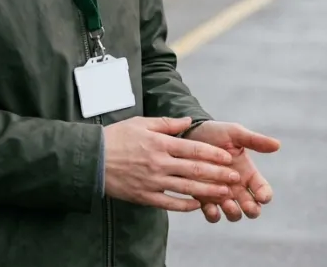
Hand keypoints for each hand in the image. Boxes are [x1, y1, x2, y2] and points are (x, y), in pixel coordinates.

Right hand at [103, 116, 241, 211]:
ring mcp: (153, 182)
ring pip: (186, 188)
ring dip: (208, 190)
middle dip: (218, 174)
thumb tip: (188, 121)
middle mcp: (159, 163)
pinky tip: (198, 205)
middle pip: (194, 170)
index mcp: (159, 143)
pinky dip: (186, 205)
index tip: (228, 157)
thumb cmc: (116, 137)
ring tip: (225, 192)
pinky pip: (170, 203)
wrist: (91, 160)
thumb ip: (166, 123)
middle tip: (235, 177)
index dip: (213, 154)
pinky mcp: (145, 196)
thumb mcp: (140, 123)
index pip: (193, 149)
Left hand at [183, 121, 278, 222]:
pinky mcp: (204, 198)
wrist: (188, 134)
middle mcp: (237, 188)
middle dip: (252, 210)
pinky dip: (213, 214)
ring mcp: (221, 195)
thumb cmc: (215, 133)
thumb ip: (254, 140)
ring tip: (227, 202)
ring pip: (234, 215)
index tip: (262, 196)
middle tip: (246, 204)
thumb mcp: (234, 133)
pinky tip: (209, 206)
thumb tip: (277, 144)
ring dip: (233, 213)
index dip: (265, 196)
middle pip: (252, 209)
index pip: (263, 190)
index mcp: (248, 174)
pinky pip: (212, 215)